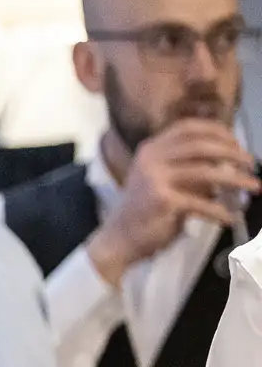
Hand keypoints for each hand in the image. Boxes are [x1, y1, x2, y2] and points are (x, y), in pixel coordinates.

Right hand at [87, 119, 258, 283]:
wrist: (119, 239)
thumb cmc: (144, 211)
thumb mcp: (163, 180)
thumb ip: (188, 168)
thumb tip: (227, 164)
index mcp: (150, 149)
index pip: (188, 127)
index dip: (217, 131)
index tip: (236, 142)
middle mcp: (151, 158)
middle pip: (202, 145)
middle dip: (233, 153)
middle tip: (251, 163)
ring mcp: (155, 178)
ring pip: (207, 172)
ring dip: (236, 180)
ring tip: (254, 186)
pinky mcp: (163, 200)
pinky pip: (201, 203)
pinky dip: (220, 211)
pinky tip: (230, 218)